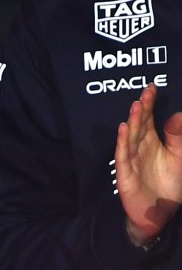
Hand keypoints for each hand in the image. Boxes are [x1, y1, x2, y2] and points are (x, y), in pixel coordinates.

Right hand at [115, 83, 181, 244]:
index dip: (150, 104)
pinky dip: (123, 141)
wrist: (158, 213)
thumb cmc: (169, 184)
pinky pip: (124, 154)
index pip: (149, 119)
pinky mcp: (125, 172)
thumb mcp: (179, 159)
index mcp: (152, 142)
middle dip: (142, 109)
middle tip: (145, 93)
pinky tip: (124, 129)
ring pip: (132, 137)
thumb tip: (179, 115)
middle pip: (140, 124)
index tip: (152, 87)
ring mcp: (131, 159)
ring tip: (136, 106)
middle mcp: (140, 147)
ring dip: (133, 122)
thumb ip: (178, 138)